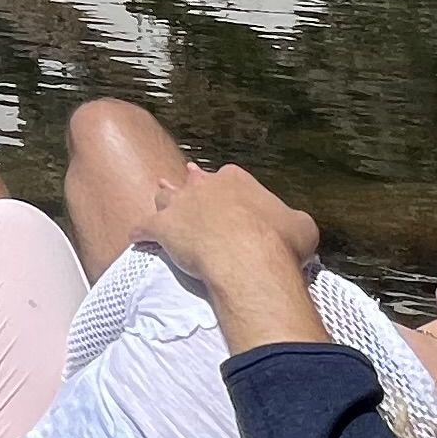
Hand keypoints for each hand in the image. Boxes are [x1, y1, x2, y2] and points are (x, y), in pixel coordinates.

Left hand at [149, 165, 329, 346]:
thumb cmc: (279, 242)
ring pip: (166, 197)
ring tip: (159, 195)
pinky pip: (145, 227)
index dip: (229, 189)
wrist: (249, 259)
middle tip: (188, 181)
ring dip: (164, 199)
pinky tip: (135, 236)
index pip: (230, 178)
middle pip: (194, 182)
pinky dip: (140, 232)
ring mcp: (181, 205)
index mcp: (237, 180)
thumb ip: (291, 219)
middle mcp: (206, 185)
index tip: (231, 198)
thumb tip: (294, 224)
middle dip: (193, 184)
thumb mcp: (302, 225)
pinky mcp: (163, 228)